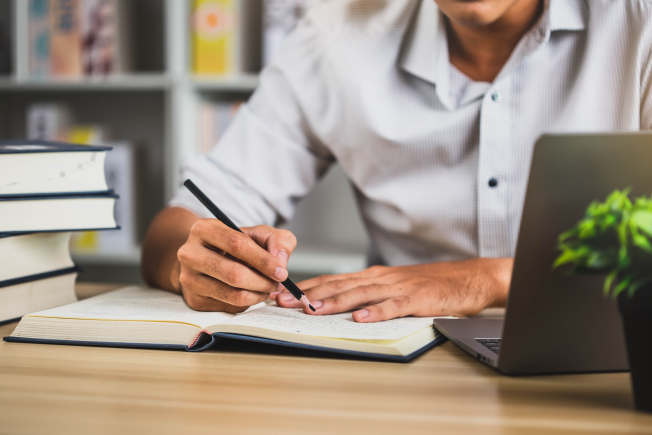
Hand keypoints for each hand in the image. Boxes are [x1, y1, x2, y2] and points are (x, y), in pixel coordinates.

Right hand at [175, 220, 296, 312]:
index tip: (281, 271)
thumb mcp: (259, 234)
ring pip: (233, 294)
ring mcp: (189, 278)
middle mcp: (189, 253)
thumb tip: (280, 262)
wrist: (209, 259)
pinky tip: (251, 292)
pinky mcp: (194, 300)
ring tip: (267, 287)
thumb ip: (278, 240)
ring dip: (258, 294)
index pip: (237, 244)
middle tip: (276, 283)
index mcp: (203, 229)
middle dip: (263, 281)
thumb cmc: (237, 245)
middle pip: (234, 274)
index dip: (263, 260)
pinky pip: (230, 307)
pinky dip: (248, 302)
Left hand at [274, 258, 512, 321]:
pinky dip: (376, 312)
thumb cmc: (429, 284)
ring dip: (335, 302)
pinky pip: (394, 306)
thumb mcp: (393, 285)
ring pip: (361, 293)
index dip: (307, 287)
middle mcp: (381, 278)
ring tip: (314, 309)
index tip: (283, 293)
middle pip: (340, 285)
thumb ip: (368, 292)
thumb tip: (338, 304)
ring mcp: (398, 287)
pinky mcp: (417, 299)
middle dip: (309, 294)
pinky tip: (361, 318)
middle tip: (285, 301)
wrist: (468, 278)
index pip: (333, 279)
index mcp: (373, 275)